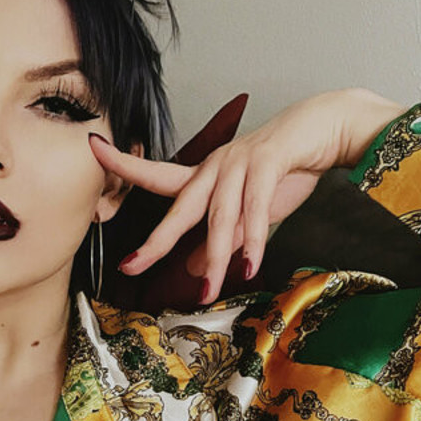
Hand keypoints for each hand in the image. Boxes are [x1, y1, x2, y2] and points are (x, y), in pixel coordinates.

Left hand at [91, 88, 402, 301]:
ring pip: (220, 218)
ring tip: (209, 293)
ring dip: (217, 258)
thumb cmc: (286, 168)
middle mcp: (215, 166)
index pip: (157, 175)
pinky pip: (256, 207)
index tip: (92, 149)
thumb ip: (222, 240)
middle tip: (132, 265)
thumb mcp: (249, 212)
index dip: (124, 165)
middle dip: (156, 240)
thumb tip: (195, 269)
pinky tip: (249, 266)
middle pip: (180, 207)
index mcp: (205, 174)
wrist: (328, 128)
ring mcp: (240, 162)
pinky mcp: (268, 161)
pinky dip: (253, 239)